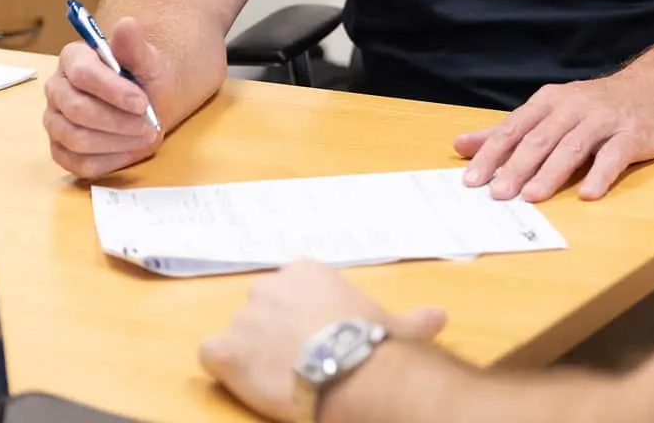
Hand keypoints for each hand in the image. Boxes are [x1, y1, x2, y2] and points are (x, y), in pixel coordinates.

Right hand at [42, 16, 162, 179]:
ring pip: (76, 139)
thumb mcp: (148, 61)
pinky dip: (109, 160)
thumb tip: (127, 24)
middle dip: (117, 121)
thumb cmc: (144, 78)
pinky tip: (130, 149)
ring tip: (145, 135)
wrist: (148, 103)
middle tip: (149, 125)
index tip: (142, 102)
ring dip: (116, 141)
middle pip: (77, 110)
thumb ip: (135, 47)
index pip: (83, 75)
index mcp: (73, 59)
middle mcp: (56, 89)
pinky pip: (77, 162)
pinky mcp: (60, 149)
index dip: (113, 91)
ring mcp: (54, 121)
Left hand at [199, 260, 445, 422]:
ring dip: (249, 353)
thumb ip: (411, 319)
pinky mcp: (223, 350)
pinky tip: (244, 382)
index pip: (290, 289)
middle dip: (270, 330)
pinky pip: (212, 356)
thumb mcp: (393, 324)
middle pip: (259, 308)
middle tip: (295, 359)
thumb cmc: (372, 340)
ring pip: (237, 334)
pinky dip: (224, 369)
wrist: (347, 368)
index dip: (299, 316)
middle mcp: (268, 286)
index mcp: (305, 272)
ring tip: (275, 378)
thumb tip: (441, 317)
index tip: (315, 337)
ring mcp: (243, 317)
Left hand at [454, 72, 653, 202]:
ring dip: (552, 172)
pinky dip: (600, 174)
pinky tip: (587, 194)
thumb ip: (507, 131)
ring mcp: (604, 120)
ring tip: (532, 196)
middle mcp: (574, 107)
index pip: (514, 128)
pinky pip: (614, 155)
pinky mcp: (632, 135)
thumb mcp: (549, 111)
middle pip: (541, 138)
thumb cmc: (596, 106)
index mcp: (550, 101)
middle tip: (498, 194)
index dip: (492, 153)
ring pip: (573, 146)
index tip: (472, 180)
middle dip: (517, 166)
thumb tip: (460, 145)